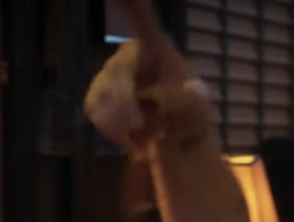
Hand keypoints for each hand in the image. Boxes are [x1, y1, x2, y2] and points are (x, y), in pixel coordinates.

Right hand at [84, 0, 199, 147]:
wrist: (173, 134)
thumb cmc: (189, 112)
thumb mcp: (198, 106)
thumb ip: (193, 99)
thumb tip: (184, 90)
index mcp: (155, 49)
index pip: (142, 21)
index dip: (131, 5)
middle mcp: (129, 55)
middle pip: (116, 72)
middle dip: (125, 103)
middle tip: (140, 126)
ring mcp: (109, 74)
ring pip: (101, 94)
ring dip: (121, 121)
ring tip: (145, 134)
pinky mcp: (97, 95)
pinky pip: (95, 110)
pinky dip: (112, 129)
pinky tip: (131, 136)